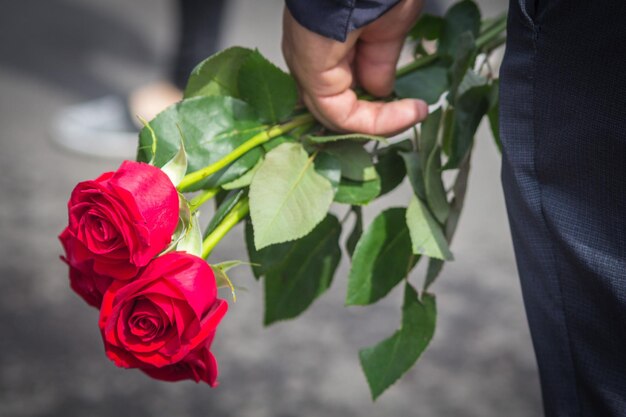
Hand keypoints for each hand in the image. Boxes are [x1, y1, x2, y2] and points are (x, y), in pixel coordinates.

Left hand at [282, 0, 426, 135]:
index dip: (378, 105)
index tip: (413, 106)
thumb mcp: (387, 27)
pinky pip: (338, 114)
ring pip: (336, 115)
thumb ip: (380, 63)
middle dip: (376, 118)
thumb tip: (381, 90)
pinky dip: (373, 121)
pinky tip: (403, 114)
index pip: (344, 89)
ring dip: (379, 122)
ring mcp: (307, 66)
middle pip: (338, 106)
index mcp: (325, 42)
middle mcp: (311, 56)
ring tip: (412, 114)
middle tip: (409, 115)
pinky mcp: (311, 75)